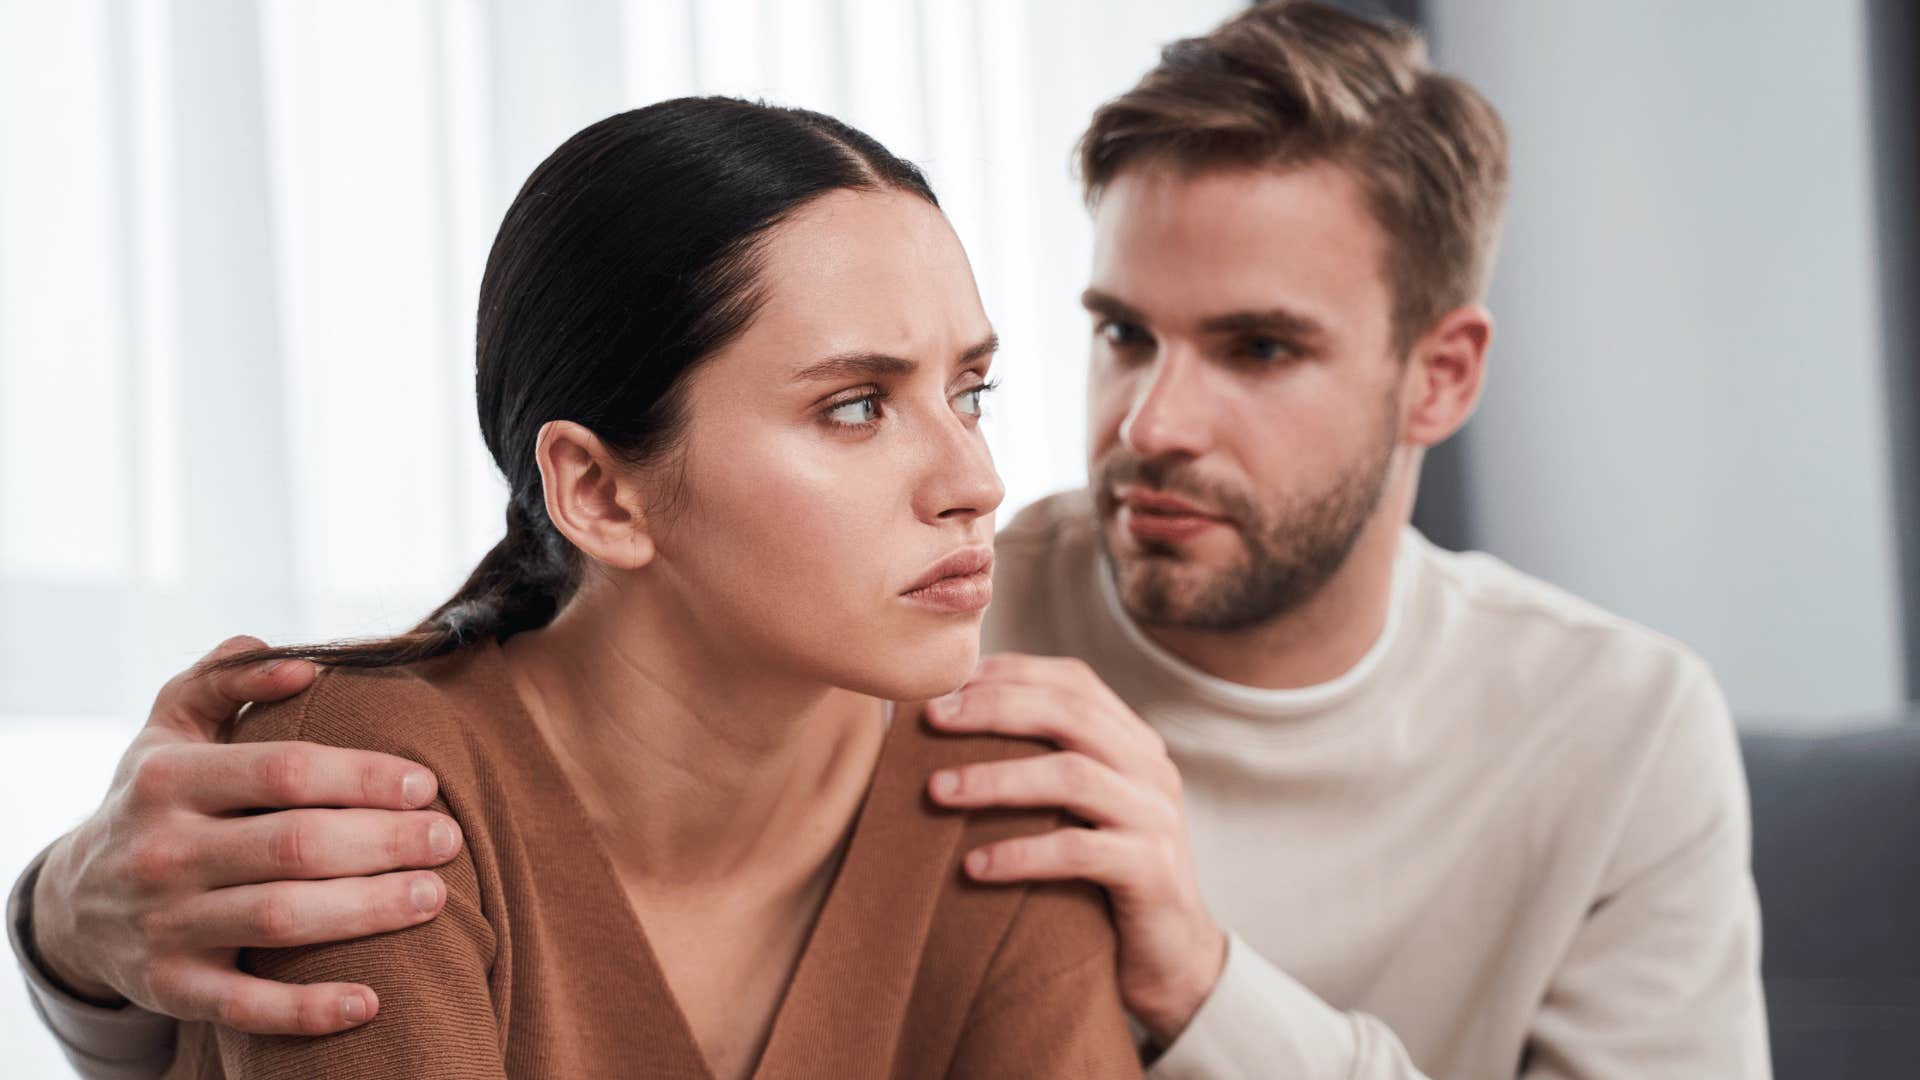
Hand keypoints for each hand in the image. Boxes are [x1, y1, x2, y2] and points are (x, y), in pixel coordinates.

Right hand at [30, 636, 462, 1034]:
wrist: (72, 900)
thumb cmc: (156, 797)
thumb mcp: (172, 725)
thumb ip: (229, 677)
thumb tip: (304, 664)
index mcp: (170, 779)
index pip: (284, 771)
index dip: (362, 776)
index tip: (425, 783)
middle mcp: (162, 851)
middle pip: (295, 846)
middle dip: (385, 842)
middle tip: (449, 839)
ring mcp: (163, 924)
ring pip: (281, 919)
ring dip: (368, 911)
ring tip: (435, 897)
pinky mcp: (169, 987)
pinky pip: (243, 1005)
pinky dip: (307, 1009)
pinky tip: (370, 1002)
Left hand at [923, 653, 1226, 1044]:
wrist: (1172, 957)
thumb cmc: (1103, 877)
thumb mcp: (1079, 811)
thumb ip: (1039, 765)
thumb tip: (945, 727)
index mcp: (1133, 742)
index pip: (1074, 681)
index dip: (1010, 673)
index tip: (947, 683)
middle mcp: (1150, 768)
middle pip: (1070, 713)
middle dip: (994, 708)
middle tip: (931, 718)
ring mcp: (1156, 817)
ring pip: (1072, 775)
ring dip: (996, 778)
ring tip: (937, 790)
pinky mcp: (1152, 871)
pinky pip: (1078, 851)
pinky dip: (1021, 854)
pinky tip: (974, 867)